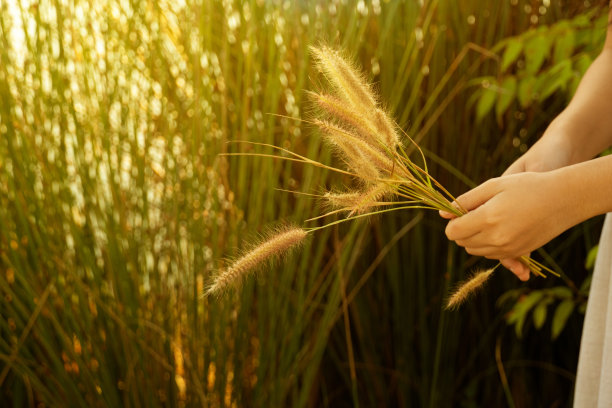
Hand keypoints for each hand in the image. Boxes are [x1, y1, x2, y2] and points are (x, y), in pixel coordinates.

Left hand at [442, 124, 573, 279]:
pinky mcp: (518, 253)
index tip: (460, 212)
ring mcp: (508, 249)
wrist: (563, 199)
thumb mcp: (494, 185)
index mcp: (487, 219)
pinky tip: (499, 228)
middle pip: (462, 243)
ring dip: (474, 238)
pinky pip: (492, 255)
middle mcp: (496, 238)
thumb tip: (443, 213)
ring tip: (489, 219)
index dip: (452, 222)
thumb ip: (466, 200)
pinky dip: (489, 245)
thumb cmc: (527, 186)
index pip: (453, 232)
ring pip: (476, 251)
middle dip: (462, 230)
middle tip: (475, 213)